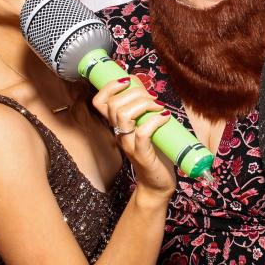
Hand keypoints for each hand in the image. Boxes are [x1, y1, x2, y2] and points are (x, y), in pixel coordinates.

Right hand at [92, 78, 175, 198]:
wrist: (157, 184)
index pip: (99, 101)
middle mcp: (119, 134)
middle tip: (152, 98)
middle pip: (114, 104)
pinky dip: (155, 120)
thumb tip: (144, 87)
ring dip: (144, 104)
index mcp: (117, 125)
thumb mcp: (145, 126)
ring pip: (124, 115)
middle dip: (135, 93)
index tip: (128, 81)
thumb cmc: (154, 153)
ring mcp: (129, 145)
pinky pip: (143, 133)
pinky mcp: (142, 155)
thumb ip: (142, 109)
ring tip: (158, 107)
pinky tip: (164, 118)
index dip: (110, 87)